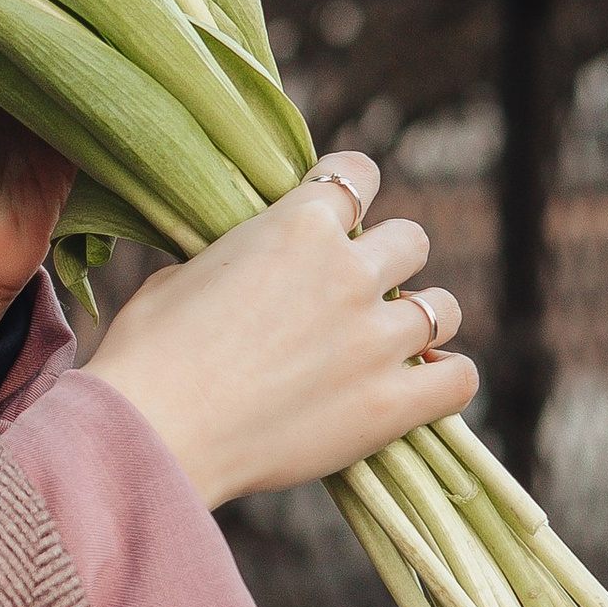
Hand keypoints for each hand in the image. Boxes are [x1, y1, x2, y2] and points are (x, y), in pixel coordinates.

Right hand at [87, 153, 475, 508]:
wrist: (152, 430)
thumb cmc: (148, 354)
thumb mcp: (182, 275)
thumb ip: (235, 259)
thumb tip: (245, 270)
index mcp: (296, 226)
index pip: (357, 175)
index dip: (353, 188)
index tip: (345, 208)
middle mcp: (348, 272)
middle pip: (411, 241)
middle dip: (388, 261)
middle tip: (358, 291)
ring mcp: (376, 339)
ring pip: (445, 308)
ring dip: (422, 320)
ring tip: (393, 341)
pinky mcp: (390, 404)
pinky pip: (458, 379)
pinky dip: (446, 379)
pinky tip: (422, 385)